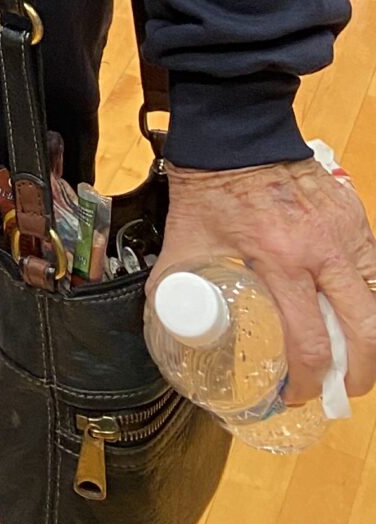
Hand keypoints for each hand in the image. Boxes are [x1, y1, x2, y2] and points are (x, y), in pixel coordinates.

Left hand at [159, 157, 375, 404]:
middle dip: (358, 373)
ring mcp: (346, 231)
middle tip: (341, 389)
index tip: (296, 394)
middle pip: (366, 330)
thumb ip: (174, 283)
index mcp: (280, 258)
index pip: (311, 340)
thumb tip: (168, 322)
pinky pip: (374, 268)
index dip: (308, 380)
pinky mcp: (355, 216)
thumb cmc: (209, 184)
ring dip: (370, 338)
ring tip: (353, 358)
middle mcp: (323, 248)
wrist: (235, 128)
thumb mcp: (185, 238)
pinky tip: (353, 312)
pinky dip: (369, 297)